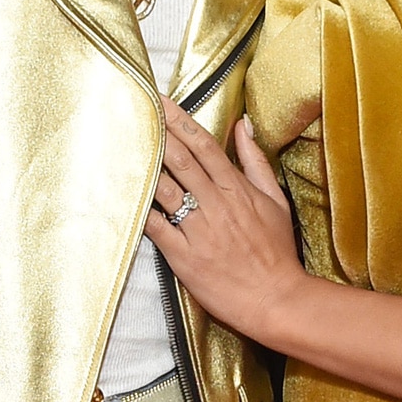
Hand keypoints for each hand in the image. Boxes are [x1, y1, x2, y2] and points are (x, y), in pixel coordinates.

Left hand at [145, 96, 307, 339]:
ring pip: (166, 189)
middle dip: (158, 132)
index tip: (162, 102)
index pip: (203, 145)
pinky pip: (158, 229)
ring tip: (125, 145)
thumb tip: (244, 125)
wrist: (277, 299)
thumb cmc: (276, 250)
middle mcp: (216, 203)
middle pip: (180, 160)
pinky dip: (142, 212)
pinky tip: (126, 197)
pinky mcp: (185, 258)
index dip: (180, 121)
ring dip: (146, 166)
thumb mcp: (275, 200)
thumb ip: (255, 162)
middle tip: (137, 110)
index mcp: (236, 188)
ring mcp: (199, 230)